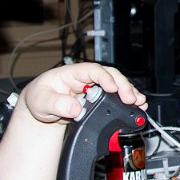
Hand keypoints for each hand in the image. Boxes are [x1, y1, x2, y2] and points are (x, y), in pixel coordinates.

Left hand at [18, 62, 146, 123]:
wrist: (40, 109)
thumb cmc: (40, 99)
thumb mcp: (41, 101)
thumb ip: (56, 104)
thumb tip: (75, 108)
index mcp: (72, 73)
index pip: (92, 70)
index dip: (104, 78)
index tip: (112, 89)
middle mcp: (86, 78)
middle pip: (110, 75)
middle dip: (123, 86)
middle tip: (131, 98)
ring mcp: (94, 88)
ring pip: (117, 85)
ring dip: (129, 93)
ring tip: (140, 103)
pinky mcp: (99, 100)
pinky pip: (116, 98)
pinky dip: (128, 102)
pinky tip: (138, 107)